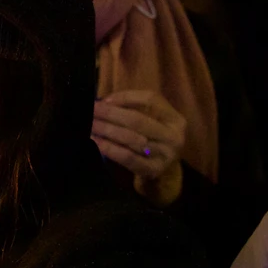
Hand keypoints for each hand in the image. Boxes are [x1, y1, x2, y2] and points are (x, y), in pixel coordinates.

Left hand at [93, 90, 186, 206]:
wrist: (163, 170)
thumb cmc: (153, 140)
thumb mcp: (153, 121)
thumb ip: (135, 108)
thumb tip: (105, 101)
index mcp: (175, 119)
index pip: (152, 99)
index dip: (126, 97)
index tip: (105, 100)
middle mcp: (174, 136)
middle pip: (138, 120)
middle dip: (111, 114)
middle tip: (92, 111)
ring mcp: (165, 155)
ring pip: (131, 138)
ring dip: (107, 130)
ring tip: (91, 125)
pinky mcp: (153, 170)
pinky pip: (128, 157)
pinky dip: (110, 148)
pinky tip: (97, 142)